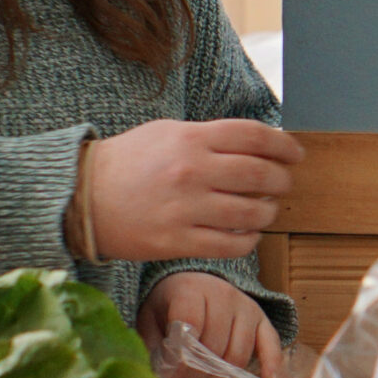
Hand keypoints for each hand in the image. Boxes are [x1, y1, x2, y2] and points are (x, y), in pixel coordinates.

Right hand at [77, 118, 302, 261]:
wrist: (82, 198)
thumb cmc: (128, 163)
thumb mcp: (168, 133)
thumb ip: (212, 137)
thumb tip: (259, 144)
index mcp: (191, 139)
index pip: (256, 137)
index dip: (284, 145)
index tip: (295, 154)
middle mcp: (192, 172)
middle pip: (262, 175)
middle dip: (282, 180)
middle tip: (284, 183)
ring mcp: (186, 209)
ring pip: (253, 213)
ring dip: (268, 212)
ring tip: (265, 209)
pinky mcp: (178, 242)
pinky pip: (232, 244)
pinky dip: (249, 239)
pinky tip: (246, 232)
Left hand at [139, 272, 283, 377]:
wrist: (193, 282)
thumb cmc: (168, 305)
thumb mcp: (149, 318)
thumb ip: (153, 346)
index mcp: (191, 290)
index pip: (190, 328)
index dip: (179, 361)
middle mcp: (223, 295)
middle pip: (215, 346)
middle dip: (197, 377)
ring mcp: (246, 307)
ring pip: (238, 354)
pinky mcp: (262, 319)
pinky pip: (271, 343)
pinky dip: (272, 364)